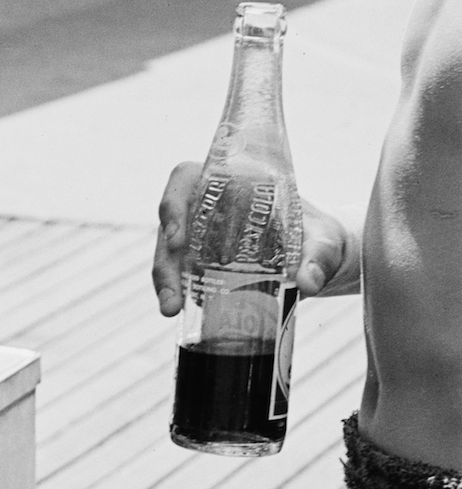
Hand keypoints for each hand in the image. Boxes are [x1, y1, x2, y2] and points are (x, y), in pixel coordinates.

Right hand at [152, 161, 358, 315]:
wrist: (322, 255)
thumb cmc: (319, 234)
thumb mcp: (324, 240)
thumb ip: (319, 256)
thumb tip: (307, 283)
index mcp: (228, 183)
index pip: (185, 178)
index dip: (173, 203)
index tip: (179, 238)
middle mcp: (206, 205)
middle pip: (170, 222)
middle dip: (165, 260)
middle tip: (172, 294)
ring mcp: (200, 233)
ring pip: (169, 250)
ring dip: (165, 279)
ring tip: (170, 309)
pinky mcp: (202, 259)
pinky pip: (180, 270)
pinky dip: (177, 290)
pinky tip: (179, 309)